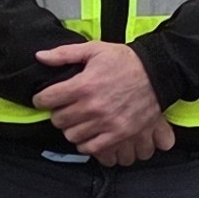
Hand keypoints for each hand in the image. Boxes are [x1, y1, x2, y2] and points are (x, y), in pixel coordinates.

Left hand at [32, 41, 165, 161]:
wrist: (158, 73)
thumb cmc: (126, 61)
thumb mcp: (95, 49)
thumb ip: (65, 54)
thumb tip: (40, 57)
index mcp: (84, 85)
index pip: (47, 99)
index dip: (42, 99)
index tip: (45, 98)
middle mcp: (93, 106)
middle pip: (58, 120)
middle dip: (58, 113)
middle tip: (66, 107)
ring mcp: (106, 123)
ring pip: (71, 135)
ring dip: (72, 128)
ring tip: (79, 119)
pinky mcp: (118, 134)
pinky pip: (90, 147)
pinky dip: (85, 142)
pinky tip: (89, 132)